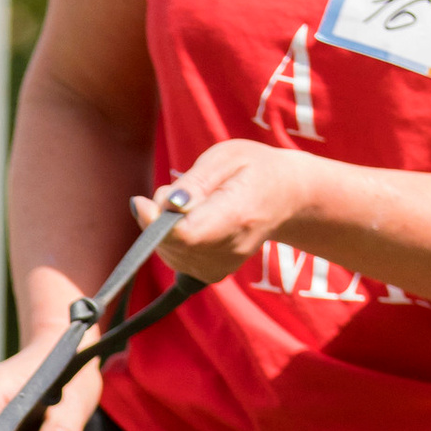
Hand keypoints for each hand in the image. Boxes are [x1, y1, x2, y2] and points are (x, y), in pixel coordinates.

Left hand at [139, 142, 319, 286]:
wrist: (289, 196)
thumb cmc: (256, 169)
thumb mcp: (226, 158)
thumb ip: (192, 183)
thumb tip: (164, 205)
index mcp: (237, 215)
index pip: (186, 235)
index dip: (155, 223)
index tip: (142, 202)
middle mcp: (231, 249)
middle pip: (172, 245)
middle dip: (157, 219)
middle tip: (175, 191)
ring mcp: (223, 265)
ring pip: (170, 253)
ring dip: (163, 228)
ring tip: (189, 202)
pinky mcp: (214, 273)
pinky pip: (177, 259)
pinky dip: (172, 240)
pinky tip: (190, 220)